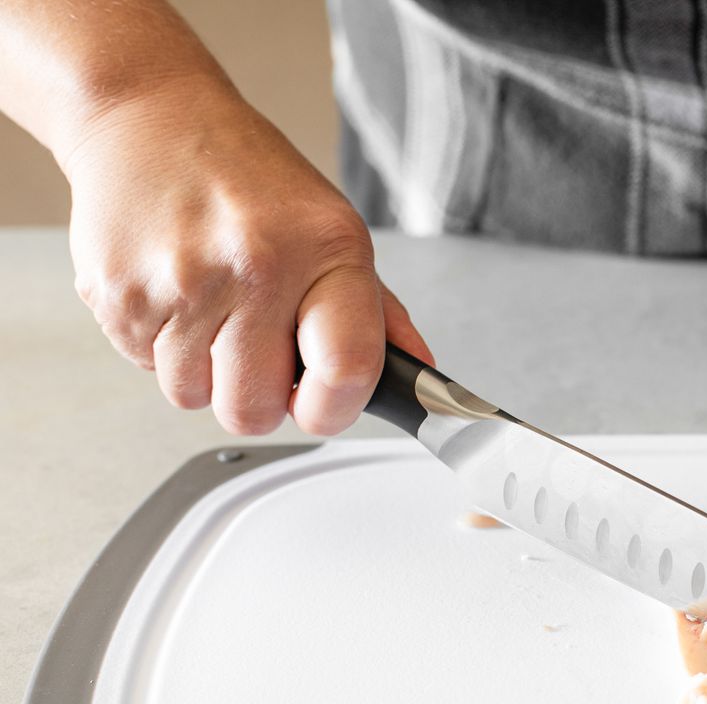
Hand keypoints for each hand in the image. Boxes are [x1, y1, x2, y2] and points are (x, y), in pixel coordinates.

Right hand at [62, 78, 431, 435]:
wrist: (147, 117)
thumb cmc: (246, 176)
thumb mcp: (333, 230)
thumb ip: (378, 312)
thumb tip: (416, 371)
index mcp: (326, 250)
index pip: (346, 372)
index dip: (334, 410)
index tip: (322, 403)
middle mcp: (255, 266)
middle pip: (253, 411)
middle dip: (257, 396)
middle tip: (258, 349)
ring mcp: (181, 283)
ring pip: (194, 398)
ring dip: (204, 370)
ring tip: (212, 308)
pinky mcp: (119, 296)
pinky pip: (147, 369)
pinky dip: (162, 346)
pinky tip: (174, 293)